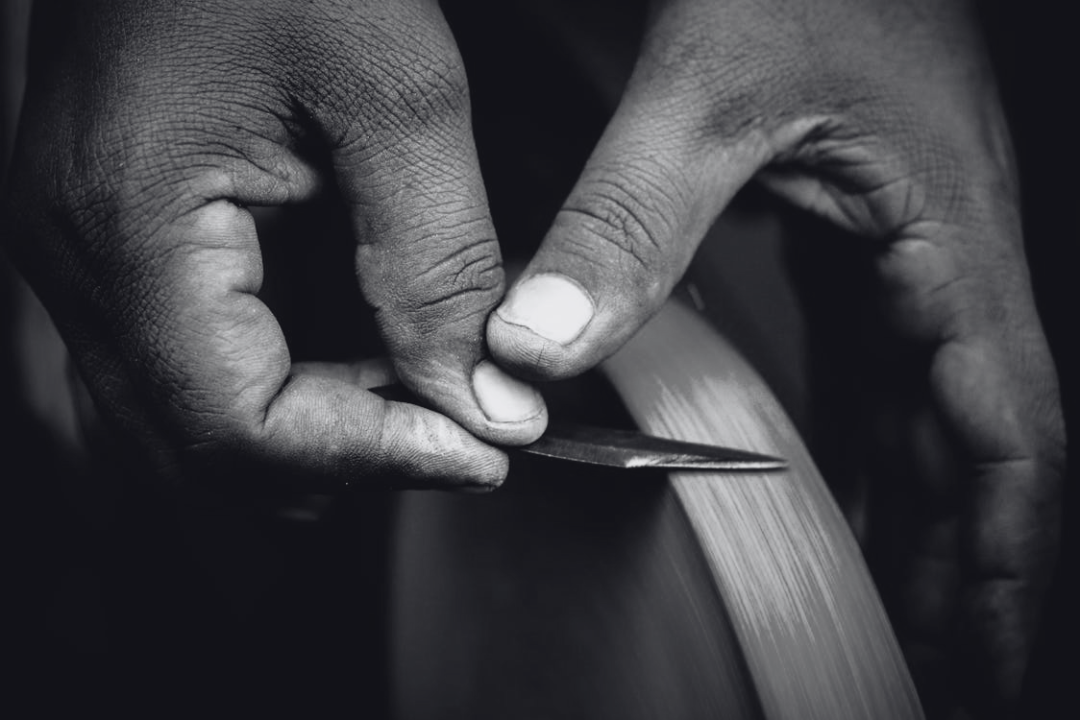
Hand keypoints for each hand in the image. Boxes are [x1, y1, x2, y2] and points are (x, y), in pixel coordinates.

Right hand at [4, 0, 547, 490]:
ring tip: (424, 386)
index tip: (485, 450)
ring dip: (316, 434)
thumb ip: (440, 264)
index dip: (373, 459)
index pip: (238, 428)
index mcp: (134, 227)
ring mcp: (84, 257)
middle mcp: (79, 262)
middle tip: (464, 419)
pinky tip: (360, 350)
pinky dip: (282, 388)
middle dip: (347, 456)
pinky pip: (185, 367)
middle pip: (204, 451)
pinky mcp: (114, 242)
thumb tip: (484, 402)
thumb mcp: (399, 94)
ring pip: (189, 427)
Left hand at [486, 0, 1063, 714]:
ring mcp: (907, 243)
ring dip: (912, 504)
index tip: (985, 652)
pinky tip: (835, 471)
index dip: (1003, 554)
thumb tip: (536, 349)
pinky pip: (874, 355)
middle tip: (928, 657)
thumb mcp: (709, 86)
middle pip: (975, 442)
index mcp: (947, 235)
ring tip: (888, 595)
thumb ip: (624, 220)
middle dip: (959, 557)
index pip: (1011, 431)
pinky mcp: (862, 226)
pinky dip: (863, 432)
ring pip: (925, 405)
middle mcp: (943, 252)